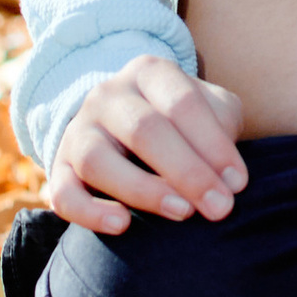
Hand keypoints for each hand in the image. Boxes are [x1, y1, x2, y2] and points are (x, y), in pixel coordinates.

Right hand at [46, 55, 247, 235]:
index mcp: (149, 71)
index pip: (182, 103)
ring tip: (183, 213)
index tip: (238, 183)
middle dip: (188, 172)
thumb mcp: (209, 109)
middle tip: (220, 208)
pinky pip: (62, 192)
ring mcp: (78, 129)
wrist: (126, 126)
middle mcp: (108, 94)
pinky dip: (89, 212)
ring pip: (98, 160)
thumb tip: (229, 176)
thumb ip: (223, 125)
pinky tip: (122, 226)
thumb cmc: (182, 121)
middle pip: (144, 130)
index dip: (213, 145)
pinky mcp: (59, 167)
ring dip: (144, 191)